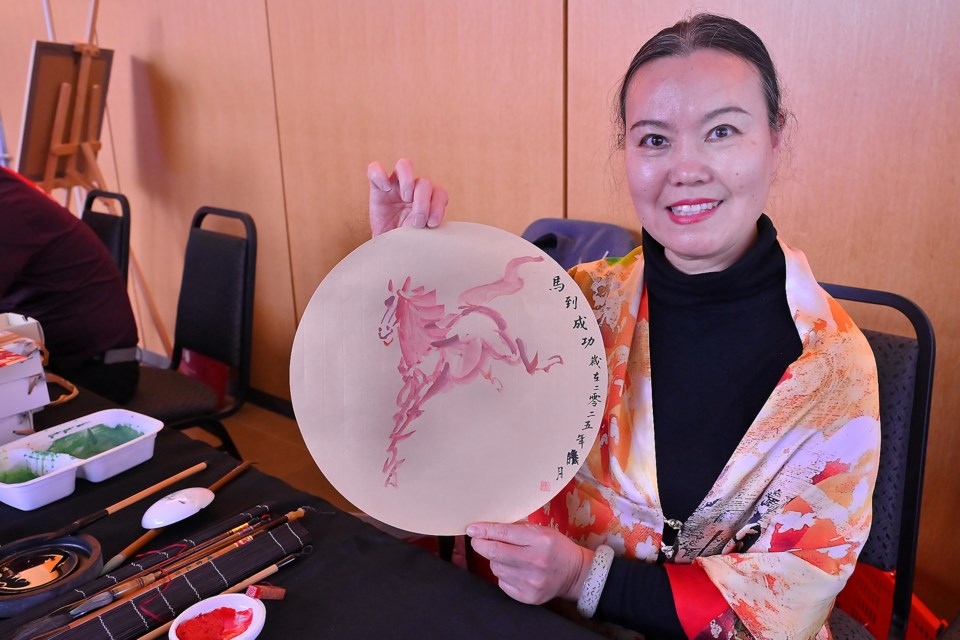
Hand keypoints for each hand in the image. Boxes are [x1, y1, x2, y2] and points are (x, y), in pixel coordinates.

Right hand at [367, 158, 447, 235]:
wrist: (385, 249)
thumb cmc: (406, 242)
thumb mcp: (420, 238)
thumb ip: (428, 229)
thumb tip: (433, 226)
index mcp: (429, 200)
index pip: (440, 193)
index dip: (439, 206)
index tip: (432, 224)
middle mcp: (414, 189)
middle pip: (424, 182)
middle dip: (423, 203)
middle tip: (417, 222)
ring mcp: (395, 185)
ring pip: (404, 165)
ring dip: (408, 180)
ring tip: (406, 198)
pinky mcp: (376, 187)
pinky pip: (375, 170)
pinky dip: (380, 175)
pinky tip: (385, 189)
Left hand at [467, 522, 592, 604]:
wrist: (575, 574)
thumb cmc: (555, 548)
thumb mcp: (541, 531)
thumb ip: (515, 530)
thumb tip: (487, 528)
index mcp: (540, 540)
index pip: (504, 533)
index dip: (484, 530)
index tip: (472, 529)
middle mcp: (535, 562)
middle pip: (495, 553)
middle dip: (481, 545)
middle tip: (477, 540)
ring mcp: (530, 582)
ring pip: (496, 568)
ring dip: (495, 560)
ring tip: (508, 556)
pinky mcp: (527, 597)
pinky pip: (502, 582)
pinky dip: (503, 574)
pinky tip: (515, 570)